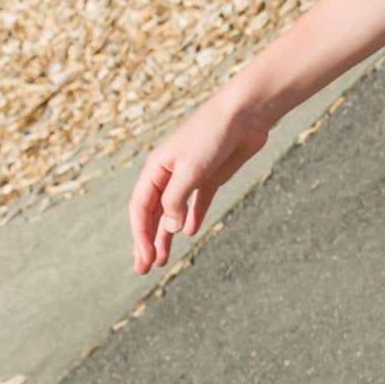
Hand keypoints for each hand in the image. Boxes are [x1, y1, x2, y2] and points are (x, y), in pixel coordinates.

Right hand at [130, 85, 271, 274]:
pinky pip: (196, 202)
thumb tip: (169, 229)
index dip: (140, 235)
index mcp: (156, 168)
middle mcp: (169, 173)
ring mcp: (190, 176)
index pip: (141, 207)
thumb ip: (177, 200)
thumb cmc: (212, 135)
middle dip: (147, 241)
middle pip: (152, 213)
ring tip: (163, 259)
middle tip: (143, 269)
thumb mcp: (190, 170)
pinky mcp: (211, 177)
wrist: (244, 114)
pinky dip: (191, 217)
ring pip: (172, 211)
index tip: (145, 259)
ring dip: (166, 235)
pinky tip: (188, 232)